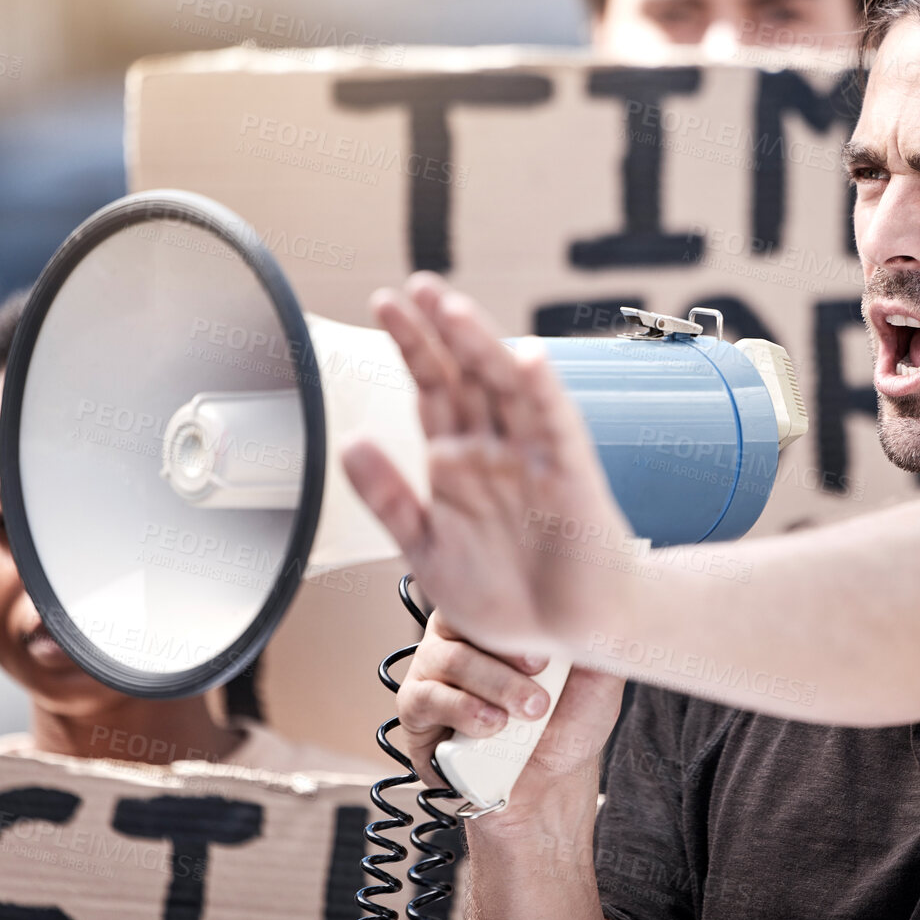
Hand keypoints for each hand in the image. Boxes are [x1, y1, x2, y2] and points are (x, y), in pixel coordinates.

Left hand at [341, 272, 635, 655]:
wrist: (569, 633)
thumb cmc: (504, 595)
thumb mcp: (426, 550)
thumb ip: (389, 497)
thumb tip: (349, 442)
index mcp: (457, 460)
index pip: (432, 387)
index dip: (411, 345)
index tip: (386, 302)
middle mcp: (495, 447)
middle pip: (468, 374)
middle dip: (444, 330)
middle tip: (420, 286)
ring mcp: (534, 456)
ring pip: (507, 388)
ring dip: (483, 348)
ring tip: (455, 312)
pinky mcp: (569, 475)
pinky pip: (556, 425)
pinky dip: (543, 391)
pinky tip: (528, 357)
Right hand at [394, 613, 624, 801]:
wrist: (549, 783)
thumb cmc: (569, 722)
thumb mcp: (598, 679)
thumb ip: (597, 639)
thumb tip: (602, 603)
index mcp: (497, 619)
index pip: (490, 591)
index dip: (512, 616)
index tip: (545, 656)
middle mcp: (457, 637)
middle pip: (466, 622)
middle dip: (508, 657)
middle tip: (541, 694)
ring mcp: (432, 671)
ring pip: (449, 660)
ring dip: (494, 687)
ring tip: (526, 714)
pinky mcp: (415, 710)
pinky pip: (426, 698)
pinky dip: (463, 710)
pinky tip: (492, 727)